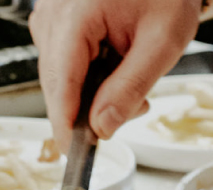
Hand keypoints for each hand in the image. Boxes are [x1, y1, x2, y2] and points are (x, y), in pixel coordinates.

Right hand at [29, 0, 202, 146]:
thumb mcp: (162, 43)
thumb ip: (131, 87)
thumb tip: (102, 127)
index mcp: (76, 12)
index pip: (61, 79)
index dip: (65, 121)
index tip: (72, 153)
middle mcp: (53, 14)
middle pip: (59, 84)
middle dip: (91, 108)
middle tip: (136, 105)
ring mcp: (50, 19)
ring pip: (61, 80)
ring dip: (93, 94)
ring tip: (132, 77)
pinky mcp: (55, 27)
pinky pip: (65, 68)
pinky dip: (90, 79)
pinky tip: (115, 68)